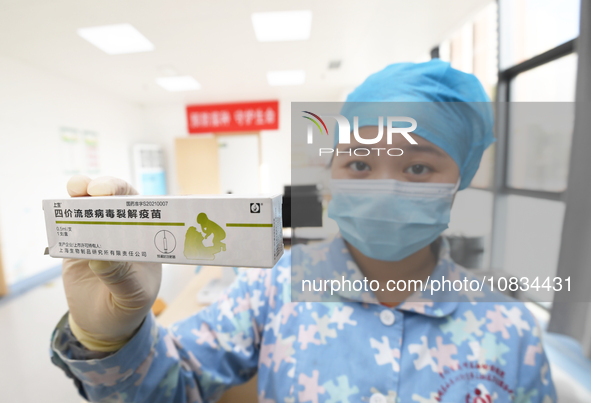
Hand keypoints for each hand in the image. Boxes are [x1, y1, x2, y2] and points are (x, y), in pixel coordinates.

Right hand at [62, 175, 161, 351]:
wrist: (103, 324)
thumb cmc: (128, 307)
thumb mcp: (132, 296)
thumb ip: (120, 277)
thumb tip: (99, 258)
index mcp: (145, 238)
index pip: (142, 207)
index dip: (133, 197)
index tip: (120, 194)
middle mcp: (124, 230)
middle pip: (116, 198)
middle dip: (106, 186)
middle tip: (94, 189)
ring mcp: (99, 234)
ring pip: (90, 204)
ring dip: (81, 191)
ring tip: (75, 189)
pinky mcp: (76, 244)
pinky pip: (68, 225)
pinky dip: (62, 215)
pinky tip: (58, 212)